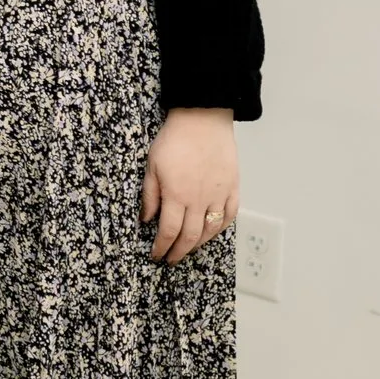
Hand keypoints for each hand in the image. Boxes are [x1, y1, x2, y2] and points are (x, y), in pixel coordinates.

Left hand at [143, 107, 237, 265]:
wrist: (202, 119)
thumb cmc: (174, 139)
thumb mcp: (152, 166)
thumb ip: (150, 195)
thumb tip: (146, 219)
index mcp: (176, 195)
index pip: (168, 231)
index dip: (161, 247)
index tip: (156, 255)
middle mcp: (199, 200)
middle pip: (190, 236)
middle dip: (178, 252)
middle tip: (171, 259)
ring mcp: (219, 195)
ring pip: (211, 230)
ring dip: (199, 244)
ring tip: (188, 249)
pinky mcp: (233, 188)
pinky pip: (230, 215)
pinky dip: (220, 228)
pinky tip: (212, 232)